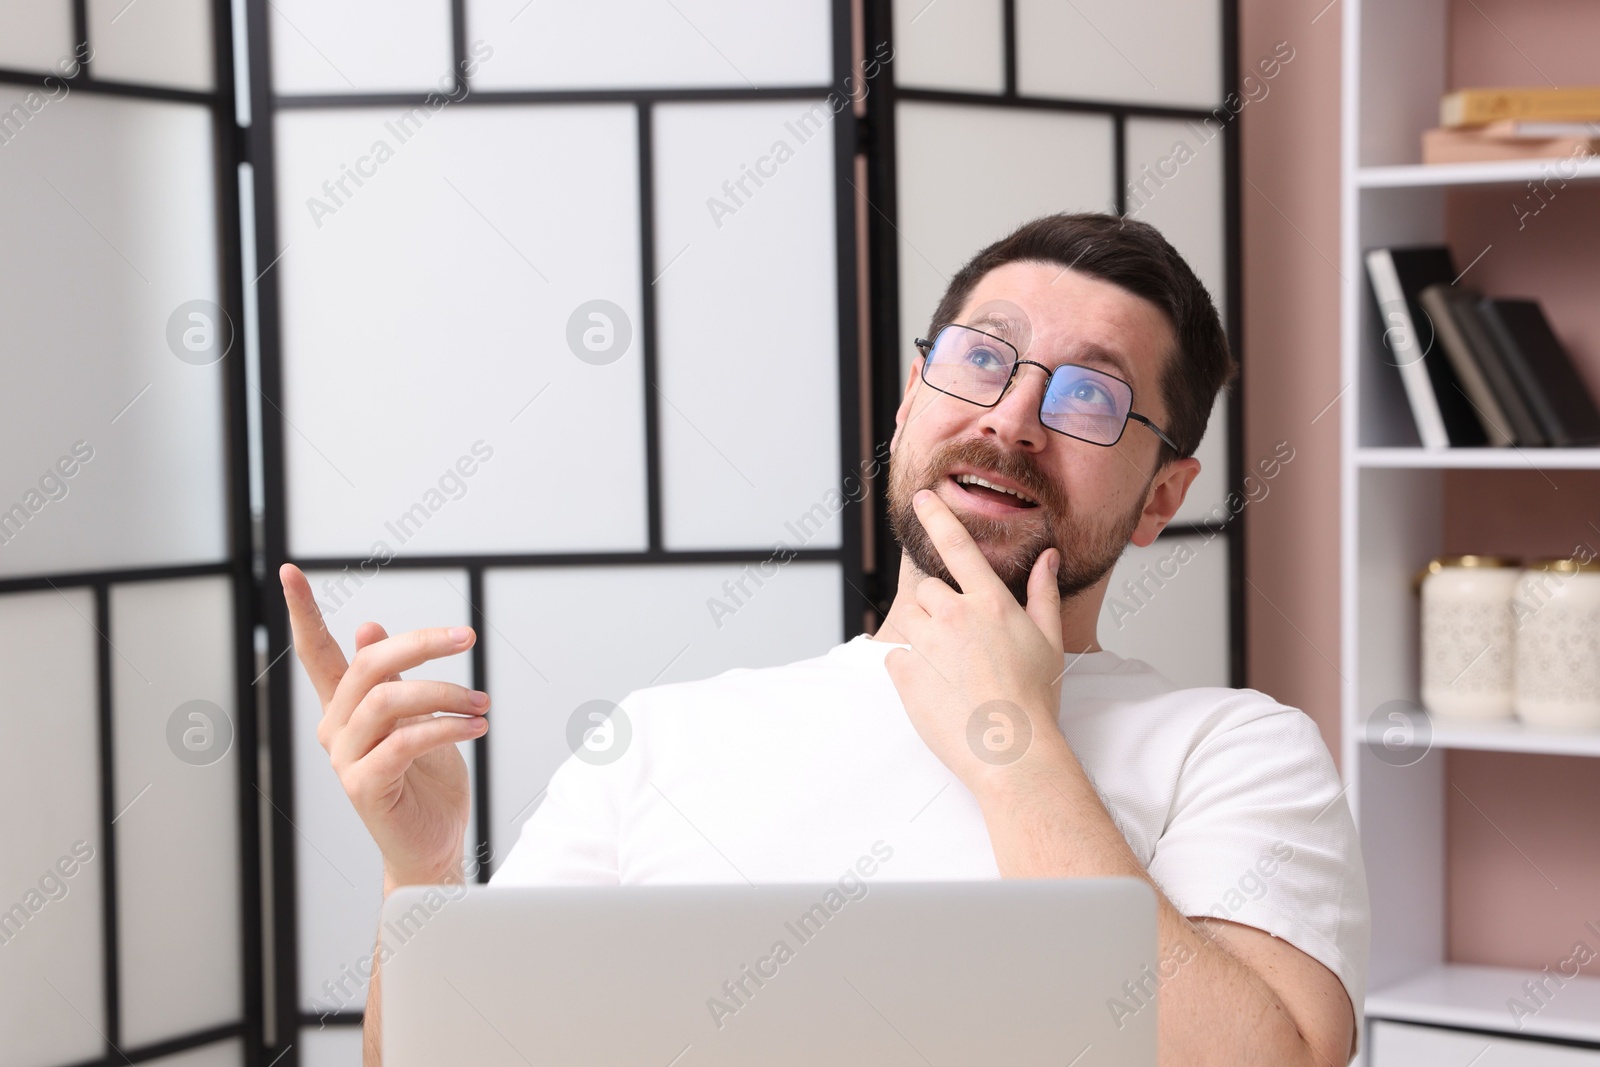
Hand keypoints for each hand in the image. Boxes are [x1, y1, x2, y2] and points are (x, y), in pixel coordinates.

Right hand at [280, 563, 486, 890]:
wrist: (434, 844)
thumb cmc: (426, 780)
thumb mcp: (415, 718)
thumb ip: (391, 679)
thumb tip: (369, 627)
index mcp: (345, 707)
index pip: (316, 652)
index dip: (302, 612)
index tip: (289, 570)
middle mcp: (336, 729)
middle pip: (369, 667)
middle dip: (420, 644)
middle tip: (466, 636)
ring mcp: (345, 759)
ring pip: (390, 701)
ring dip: (446, 694)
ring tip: (482, 704)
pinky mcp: (365, 786)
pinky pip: (404, 742)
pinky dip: (446, 728)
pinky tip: (477, 727)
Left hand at [883, 489, 1067, 791]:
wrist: (1012, 752)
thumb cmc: (1035, 700)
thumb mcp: (1050, 641)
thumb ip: (1043, 593)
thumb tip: (1047, 558)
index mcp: (990, 603)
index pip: (957, 546)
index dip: (938, 517)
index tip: (922, 499)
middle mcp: (954, 615)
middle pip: (926, 590)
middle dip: (937, 608)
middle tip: (959, 642)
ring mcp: (927, 643)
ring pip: (908, 619)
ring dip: (921, 633)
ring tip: (949, 666)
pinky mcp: (905, 673)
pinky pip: (897, 656)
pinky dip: (910, 667)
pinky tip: (937, 688)